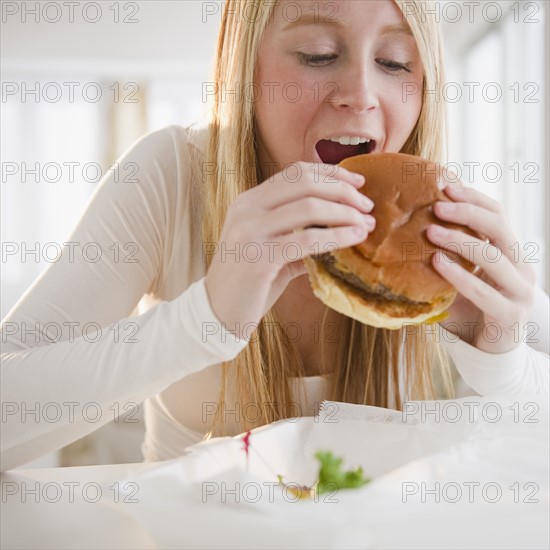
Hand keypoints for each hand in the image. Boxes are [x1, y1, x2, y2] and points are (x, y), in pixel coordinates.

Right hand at [204, 162, 374, 339]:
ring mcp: (250, 230)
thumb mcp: (272, 249)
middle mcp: (247, 208)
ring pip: (309, 206)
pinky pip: (307, 239)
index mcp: (249, 201)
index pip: (295, 172)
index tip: (358, 181)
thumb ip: (299, 235)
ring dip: (345, 213)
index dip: (331, 173)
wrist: (217, 312)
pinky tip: (354, 240)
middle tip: (367, 206)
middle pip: (305, 181)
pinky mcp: (258, 257)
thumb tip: (340, 228)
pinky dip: (337, 236)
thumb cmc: (249, 282)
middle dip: (343, 190)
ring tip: (366, 225)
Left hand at [426, 185, 536, 352]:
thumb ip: (451, 252)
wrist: (490, 350)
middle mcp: (522, 267)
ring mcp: (520, 291)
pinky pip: (483, 291)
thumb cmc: (472, 307)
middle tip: (436, 205)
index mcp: (511, 252)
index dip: (474, 199)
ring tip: (431, 232)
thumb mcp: (464, 274)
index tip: (446, 185)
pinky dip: (459, 275)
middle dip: (468, 213)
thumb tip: (413, 223)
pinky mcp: (509, 315)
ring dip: (460, 241)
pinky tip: (437, 263)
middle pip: (500, 229)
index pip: (498, 215)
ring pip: (493, 257)